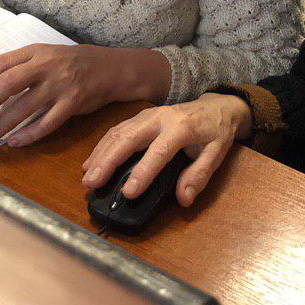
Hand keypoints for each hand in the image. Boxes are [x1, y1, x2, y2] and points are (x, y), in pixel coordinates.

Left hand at [0, 44, 168, 148]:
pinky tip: (14, 142)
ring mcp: (61, 84)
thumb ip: (18, 67)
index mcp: (35, 52)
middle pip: (8, 84)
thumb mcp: (44, 55)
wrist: (110, 68)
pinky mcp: (74, 103)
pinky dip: (29, 133)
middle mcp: (47, 65)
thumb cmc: (70, 63)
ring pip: (25, 106)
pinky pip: (48, 122)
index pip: (0, 64)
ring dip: (1, 125)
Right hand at [81, 93, 252, 207]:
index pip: (158, 152)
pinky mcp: (142, 116)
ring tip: (87, 176)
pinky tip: (94, 161)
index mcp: (181, 128)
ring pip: (118, 132)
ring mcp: (148, 115)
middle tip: (92, 183)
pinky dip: (103, 146)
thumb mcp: (217, 154)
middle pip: (128, 138)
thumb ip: (200, 176)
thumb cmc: (216, 131)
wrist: (218, 106)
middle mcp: (160, 118)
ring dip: (101, 154)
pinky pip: (118, 129)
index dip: (142, 173)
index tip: (128, 192)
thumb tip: (183, 198)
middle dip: (107, 161)